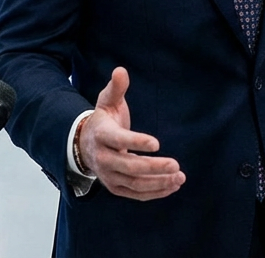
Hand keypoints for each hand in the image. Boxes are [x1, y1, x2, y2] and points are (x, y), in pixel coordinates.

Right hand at [79, 67, 184, 200]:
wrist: (84, 146)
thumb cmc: (104, 120)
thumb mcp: (107, 102)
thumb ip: (116, 88)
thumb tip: (121, 70)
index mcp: (102, 135)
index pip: (119, 140)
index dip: (137, 142)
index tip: (157, 143)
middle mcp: (103, 159)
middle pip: (129, 167)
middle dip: (154, 167)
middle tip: (176, 164)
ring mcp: (109, 176)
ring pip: (135, 184)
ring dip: (158, 182)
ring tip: (180, 177)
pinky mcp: (116, 188)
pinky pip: (136, 194)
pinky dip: (155, 193)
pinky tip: (172, 186)